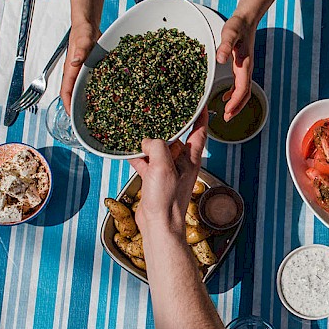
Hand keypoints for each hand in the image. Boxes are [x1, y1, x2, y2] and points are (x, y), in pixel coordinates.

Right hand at [60, 27, 99, 114]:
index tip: (70, 114)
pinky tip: (105, 96)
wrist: (87, 25)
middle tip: (85, 119)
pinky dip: (95, 90)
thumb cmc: (83, 31)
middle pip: (73, 93)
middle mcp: (74, 72)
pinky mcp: (89, 68)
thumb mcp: (83, 39)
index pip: (65, 90)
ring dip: (86, 99)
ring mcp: (82, 71)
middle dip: (76, 106)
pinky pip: (90, 82)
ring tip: (96, 113)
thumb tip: (75, 61)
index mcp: (70, 68)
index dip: (67, 103)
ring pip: (82, 88)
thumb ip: (81, 50)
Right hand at [128, 112, 208, 232]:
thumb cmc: (167, 200)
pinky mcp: (155, 180)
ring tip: (139, 128)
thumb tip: (147, 141)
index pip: (200, 131)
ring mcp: (168, 172)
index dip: (201, 115)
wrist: (159, 226)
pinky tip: (128, 151)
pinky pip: (146, 163)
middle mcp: (181, 163)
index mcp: (190, 158)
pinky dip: (138, 157)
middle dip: (169, 125)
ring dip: (149, 141)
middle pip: (176, 138)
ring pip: (159, 150)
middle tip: (161, 110)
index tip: (199, 102)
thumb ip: (157, 147)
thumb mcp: (163, 167)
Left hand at [216, 14, 256, 121]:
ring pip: (244, 91)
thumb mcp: (229, 33)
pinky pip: (241, 84)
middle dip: (237, 108)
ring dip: (237, 103)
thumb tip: (220, 59)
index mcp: (244, 65)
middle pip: (245, 94)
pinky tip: (226, 96)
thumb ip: (225, 45)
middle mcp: (247, 69)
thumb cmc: (238, 25)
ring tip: (227, 112)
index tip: (227, 112)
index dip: (236, 103)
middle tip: (227, 118)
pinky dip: (235, 94)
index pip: (242, 89)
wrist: (246, 19)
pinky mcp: (242, 66)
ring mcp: (245, 68)